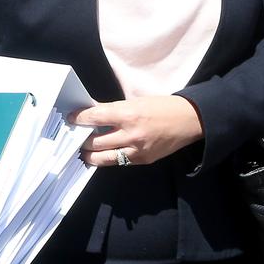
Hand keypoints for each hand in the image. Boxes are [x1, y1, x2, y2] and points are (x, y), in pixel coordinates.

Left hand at [71, 96, 203, 167]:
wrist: (190, 120)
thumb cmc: (164, 106)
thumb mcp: (138, 102)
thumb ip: (115, 109)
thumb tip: (93, 111)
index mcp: (129, 114)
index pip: (94, 117)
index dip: (79, 118)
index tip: (72, 118)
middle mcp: (130, 134)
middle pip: (94, 141)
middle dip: (81, 139)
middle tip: (75, 136)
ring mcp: (136, 150)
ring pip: (102, 157)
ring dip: (90, 153)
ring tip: (84, 150)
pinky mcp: (142, 160)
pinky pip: (118, 162)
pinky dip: (108, 158)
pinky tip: (103, 154)